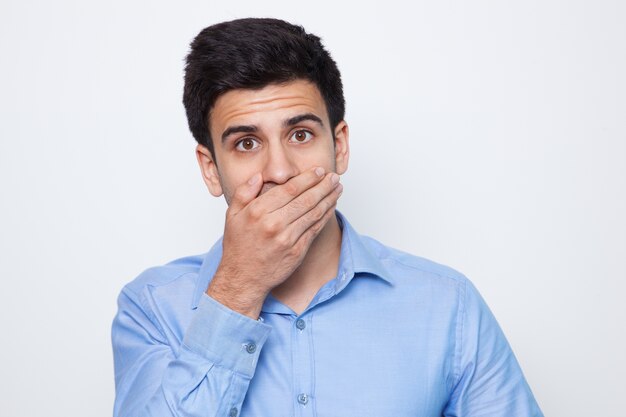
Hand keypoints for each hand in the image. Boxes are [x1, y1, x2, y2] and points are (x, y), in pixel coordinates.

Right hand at [206, 167, 342, 317]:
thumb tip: (258, 176)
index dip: (308, 178)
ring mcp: (287, 239)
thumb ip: (244, 193)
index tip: (319, 171)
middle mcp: (273, 224)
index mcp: (258, 211)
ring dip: (329, 199)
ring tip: (338, 188)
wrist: (243, 278)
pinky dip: (325, 216)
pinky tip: (331, 207)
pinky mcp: (297, 252)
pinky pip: (315, 230)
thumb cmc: (238, 246)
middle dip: (323, 186)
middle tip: (334, 176)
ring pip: (313, 213)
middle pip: (305, 199)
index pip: (289, 189)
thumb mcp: (232, 215)